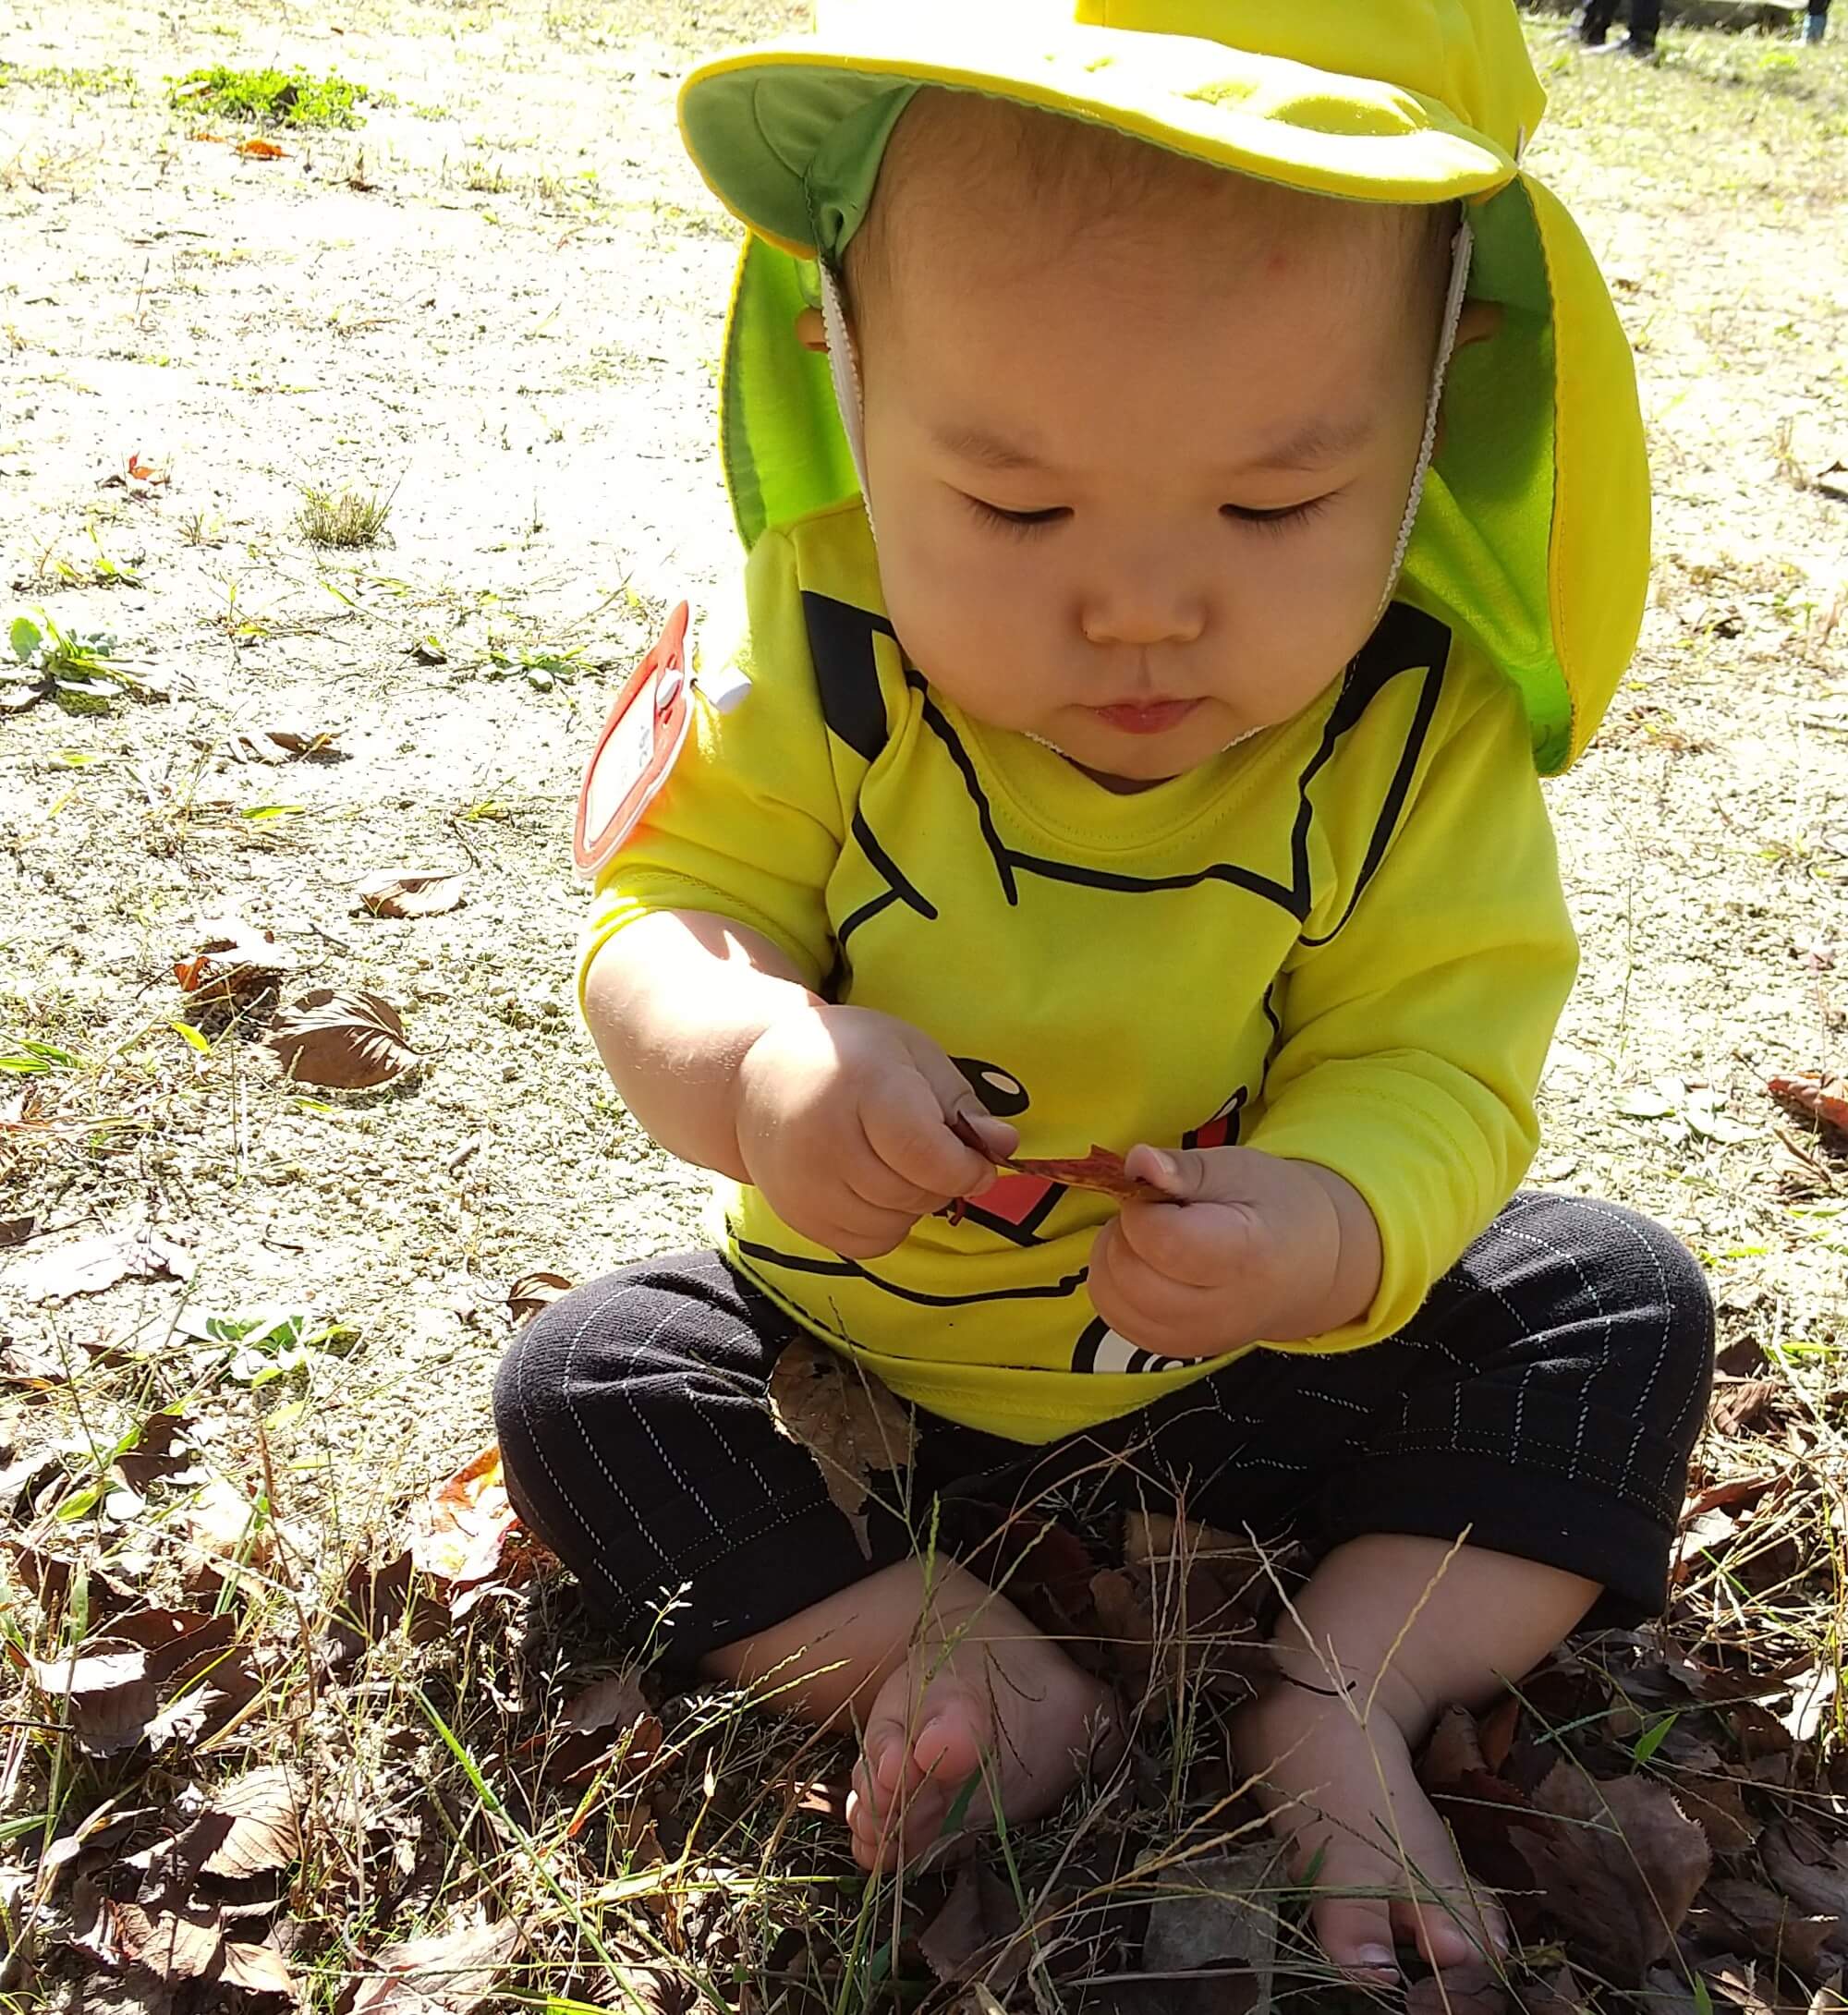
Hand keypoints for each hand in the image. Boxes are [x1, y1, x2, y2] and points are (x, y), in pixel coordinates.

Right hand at [732, 1005, 1017, 1258]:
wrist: (757, 1078)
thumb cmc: (852, 1059)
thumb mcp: (914, 1057)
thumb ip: (962, 1104)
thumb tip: (1005, 1146)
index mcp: (862, 1086)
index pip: (925, 1152)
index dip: (967, 1168)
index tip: (980, 1162)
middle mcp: (824, 1139)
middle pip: (913, 1192)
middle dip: (943, 1181)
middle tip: (934, 1152)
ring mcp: (804, 1183)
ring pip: (894, 1224)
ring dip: (915, 1204)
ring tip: (899, 1163)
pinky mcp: (796, 1215)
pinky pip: (867, 1244)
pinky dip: (887, 1225)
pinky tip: (875, 1188)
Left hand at [1087, 1145, 1382, 1359]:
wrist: (1308, 1270)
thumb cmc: (1276, 1210)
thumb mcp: (1242, 1171)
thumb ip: (1187, 1168)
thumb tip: (1137, 1161)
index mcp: (1245, 1258)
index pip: (1160, 1240)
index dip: (1143, 1207)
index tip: (1161, 1192)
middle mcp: (1219, 1312)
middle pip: (1128, 1272)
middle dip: (1127, 1229)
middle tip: (1160, 1212)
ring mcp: (1194, 1339)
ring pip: (1111, 1295)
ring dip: (1115, 1254)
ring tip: (1156, 1236)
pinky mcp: (1171, 1349)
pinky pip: (1113, 1313)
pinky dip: (1114, 1281)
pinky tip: (1148, 1263)